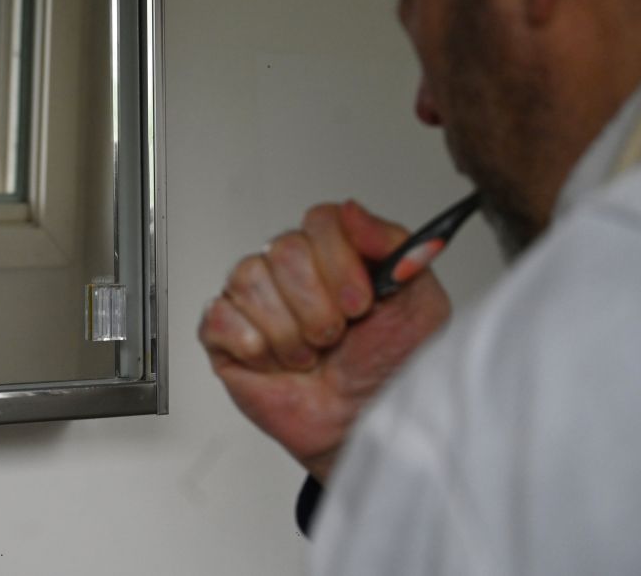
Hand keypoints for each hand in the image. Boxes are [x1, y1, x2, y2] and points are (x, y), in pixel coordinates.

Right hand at [198, 200, 450, 481]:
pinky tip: (275, 363)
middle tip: (334, 337)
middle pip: (284, 250)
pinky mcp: (223, 332)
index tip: (361, 304)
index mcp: (334, 253)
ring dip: (289, 333)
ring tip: (308, 355)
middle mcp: (290, 269)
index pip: (321, 221)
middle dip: (317, 307)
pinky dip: (255, 347)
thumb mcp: (420, 307)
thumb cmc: (388, 371)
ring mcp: (253, 299)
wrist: (361, 429)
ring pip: (250, 281)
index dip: (338, 262)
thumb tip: (353, 211)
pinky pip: (220, 318)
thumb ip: (397, 249)